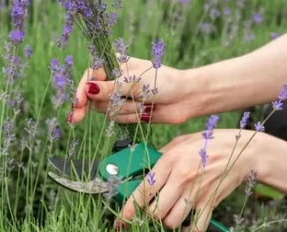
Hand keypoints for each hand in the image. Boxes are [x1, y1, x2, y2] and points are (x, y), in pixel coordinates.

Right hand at [70, 56, 194, 124]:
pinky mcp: (125, 111)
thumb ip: (109, 88)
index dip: (81, 91)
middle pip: (93, 96)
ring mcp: (119, 96)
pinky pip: (117, 118)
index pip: (89, 77)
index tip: (78, 104)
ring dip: (123, 110)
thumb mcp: (134, 83)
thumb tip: (87, 89)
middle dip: (100, 105)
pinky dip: (129, 116)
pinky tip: (143, 111)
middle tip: (81, 117)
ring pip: (104, 109)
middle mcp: (113, 80)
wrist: (184, 98)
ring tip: (141, 104)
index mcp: (113, 65)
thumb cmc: (162, 82)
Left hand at [114, 129, 266, 231]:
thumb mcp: (180, 141)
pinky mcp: (210, 202)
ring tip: (166, 213)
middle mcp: (181, 178)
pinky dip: (188, 230)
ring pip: (172, 220)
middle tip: (147, 211)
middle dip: (147, 215)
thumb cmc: (209, 143)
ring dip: (166, 221)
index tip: (122, 217)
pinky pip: (196, 226)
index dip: (129, 207)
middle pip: (155, 210)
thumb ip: (161, 154)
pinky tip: (185, 224)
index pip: (144, 189)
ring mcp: (197, 192)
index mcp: (170, 161)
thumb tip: (145, 166)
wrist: (242, 151)